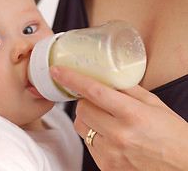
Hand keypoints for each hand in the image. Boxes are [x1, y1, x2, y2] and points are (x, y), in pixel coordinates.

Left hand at [50, 65, 187, 170]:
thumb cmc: (174, 136)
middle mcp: (119, 135)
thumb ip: (128, 90)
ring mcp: (111, 153)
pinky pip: (88, 145)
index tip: (57, 70)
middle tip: (96, 101)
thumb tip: (105, 77)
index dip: (71, 78)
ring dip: (87, 119)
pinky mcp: (106, 167)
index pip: (93, 91)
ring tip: (105, 120)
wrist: (184, 169)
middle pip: (81, 109)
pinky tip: (110, 137)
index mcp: (132, 115)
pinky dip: (94, 136)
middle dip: (85, 101)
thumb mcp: (155, 106)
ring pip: (81, 127)